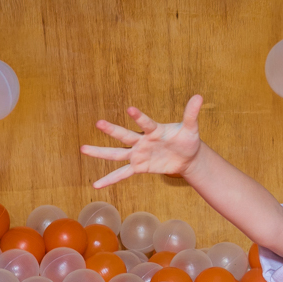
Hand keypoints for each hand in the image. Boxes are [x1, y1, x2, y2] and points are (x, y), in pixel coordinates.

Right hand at [80, 95, 204, 187]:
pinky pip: (122, 174)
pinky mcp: (139, 167)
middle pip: (125, 136)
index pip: (146, 123)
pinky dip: (109, 180)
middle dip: (112, 130)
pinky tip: (96, 185)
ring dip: (100, 152)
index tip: (130, 109)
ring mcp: (138, 154)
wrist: (187, 157)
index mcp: (154, 130)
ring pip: (116, 154)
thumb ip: (191, 114)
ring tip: (83, 148)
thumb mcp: (191, 129)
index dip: (139, 117)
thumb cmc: (187, 140)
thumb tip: (199, 96)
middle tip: (98, 122)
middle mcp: (142, 141)